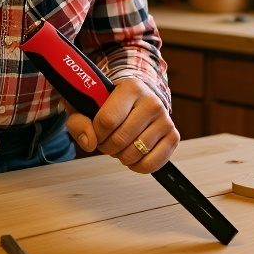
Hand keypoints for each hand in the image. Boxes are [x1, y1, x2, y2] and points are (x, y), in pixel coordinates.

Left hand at [64, 78, 178, 173]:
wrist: (137, 99)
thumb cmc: (110, 103)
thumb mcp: (87, 106)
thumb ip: (79, 121)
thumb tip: (89, 142)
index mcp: (131, 87)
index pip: (107, 120)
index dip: (96, 132)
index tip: (96, 130)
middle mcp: (152, 101)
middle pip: (120, 139)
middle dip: (106, 146)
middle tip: (106, 139)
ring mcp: (165, 119)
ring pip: (134, 153)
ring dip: (120, 156)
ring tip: (119, 144)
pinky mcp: (173, 136)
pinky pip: (151, 164)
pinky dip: (136, 166)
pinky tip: (132, 155)